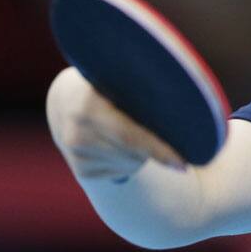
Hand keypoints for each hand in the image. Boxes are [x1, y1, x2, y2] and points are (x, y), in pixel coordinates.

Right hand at [46, 67, 185, 181]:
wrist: (65, 100)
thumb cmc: (106, 84)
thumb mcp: (117, 79)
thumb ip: (141, 90)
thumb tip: (184, 110)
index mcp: (87, 105)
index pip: (129, 136)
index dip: (158, 149)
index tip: (183, 163)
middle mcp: (76, 132)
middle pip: (134, 153)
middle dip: (155, 149)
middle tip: (169, 141)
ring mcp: (76, 154)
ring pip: (131, 164)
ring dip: (142, 154)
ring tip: (132, 129)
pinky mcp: (81, 170)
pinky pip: (121, 172)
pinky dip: (129, 161)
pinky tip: (119, 143)